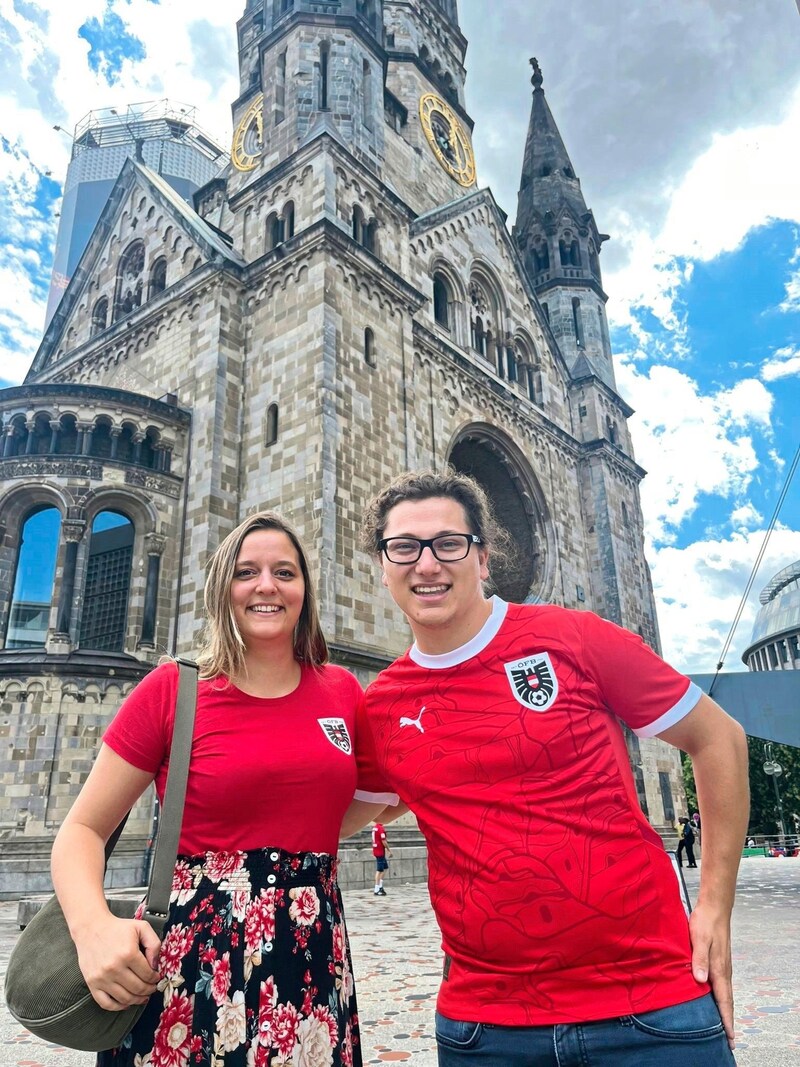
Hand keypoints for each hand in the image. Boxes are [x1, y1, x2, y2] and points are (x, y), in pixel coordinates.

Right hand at [75, 914, 161, 1010]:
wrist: (91, 928)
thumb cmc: (118, 928)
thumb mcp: (141, 928)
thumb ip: (154, 944)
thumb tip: (155, 965)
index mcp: (128, 953)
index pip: (147, 974)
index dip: (155, 978)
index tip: (156, 978)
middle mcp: (114, 968)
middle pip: (137, 988)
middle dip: (148, 990)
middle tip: (152, 988)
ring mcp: (102, 978)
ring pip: (124, 999)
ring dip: (137, 1000)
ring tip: (143, 997)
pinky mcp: (92, 984)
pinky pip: (106, 1003)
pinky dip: (118, 1007)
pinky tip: (126, 1003)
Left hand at [688, 902, 734, 1049]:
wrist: (714, 907)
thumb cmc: (704, 922)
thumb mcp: (698, 939)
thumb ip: (699, 959)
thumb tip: (700, 981)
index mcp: (719, 969)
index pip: (724, 1000)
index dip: (726, 1020)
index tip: (730, 1037)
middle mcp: (724, 971)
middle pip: (727, 1001)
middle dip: (728, 1021)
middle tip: (730, 1041)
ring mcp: (723, 966)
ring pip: (725, 994)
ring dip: (725, 1011)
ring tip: (724, 1026)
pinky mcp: (720, 961)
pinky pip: (722, 985)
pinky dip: (722, 998)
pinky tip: (715, 1000)